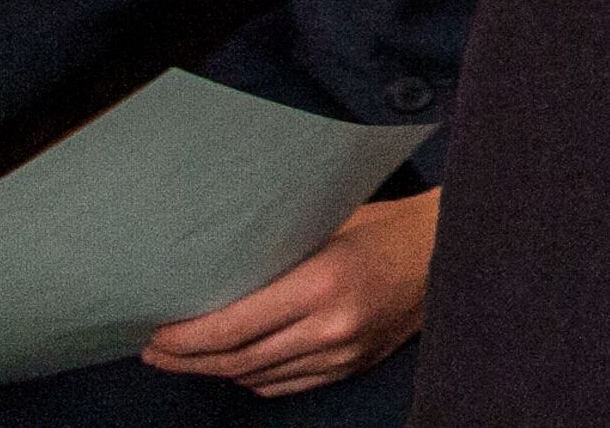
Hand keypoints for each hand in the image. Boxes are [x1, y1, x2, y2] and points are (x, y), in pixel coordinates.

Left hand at [144, 188, 430, 394]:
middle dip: (187, 359)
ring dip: (216, 370)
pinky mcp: (352, 368)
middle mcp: (331, 327)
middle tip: (156, 351)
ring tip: (186, 357)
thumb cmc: (388, 226)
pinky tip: (235, 364)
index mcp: (323, 283)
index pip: (234, 327)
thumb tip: (217, 272)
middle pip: (237, 360)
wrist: (454, 251)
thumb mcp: (330, 225)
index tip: (155, 333)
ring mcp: (343, 354)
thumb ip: (279, 254)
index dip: (186, 338)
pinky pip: (285, 384)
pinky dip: (253, 377)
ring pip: (257, 378)